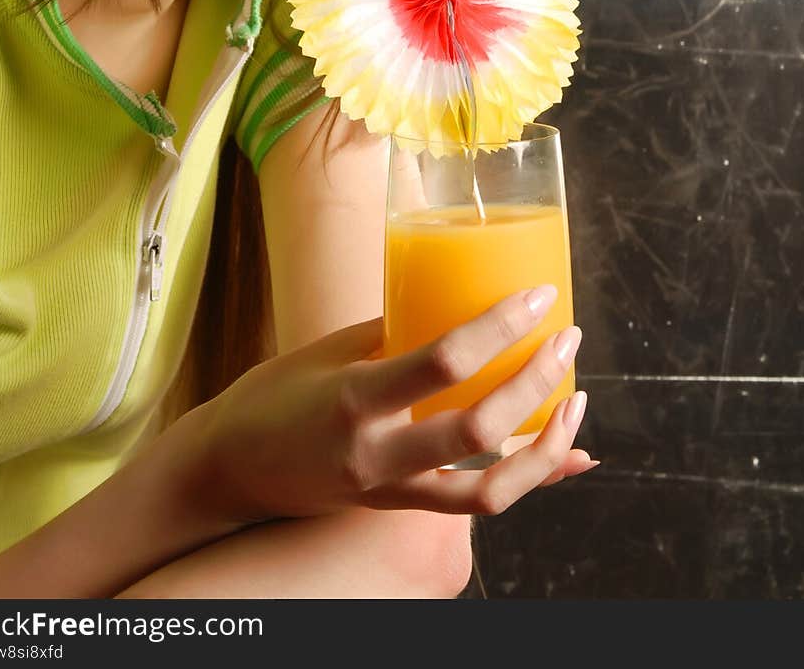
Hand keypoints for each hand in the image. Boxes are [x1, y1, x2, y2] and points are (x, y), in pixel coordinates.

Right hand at [190, 286, 596, 524]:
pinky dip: (531, 479)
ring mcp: (390, 491)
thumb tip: (456, 305)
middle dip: (537, 383)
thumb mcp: (326, 351)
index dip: (500, 327)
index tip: (538, 295)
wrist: (227, 473)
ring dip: (546, 446)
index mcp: (354, 399)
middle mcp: (377, 454)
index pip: (444, 362)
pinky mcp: (398, 509)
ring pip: (492, 491)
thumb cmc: (271, 396)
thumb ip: (392, 333)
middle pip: (480, 430)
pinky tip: (567, 453)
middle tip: (567, 338)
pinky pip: (477, 504)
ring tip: (576, 400)